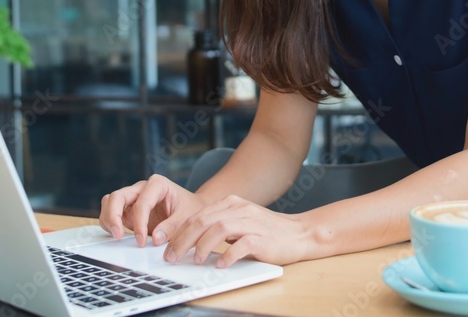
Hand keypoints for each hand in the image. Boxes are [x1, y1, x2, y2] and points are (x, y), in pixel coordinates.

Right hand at [99, 174, 207, 246]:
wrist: (192, 209)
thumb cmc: (190, 209)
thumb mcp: (187, 218)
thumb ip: (172, 227)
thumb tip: (155, 239)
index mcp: (158, 184)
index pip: (142, 203)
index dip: (139, 223)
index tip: (141, 241)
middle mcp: (142, 188)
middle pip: (118, 196)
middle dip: (114, 216)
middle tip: (118, 236)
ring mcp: (133, 198)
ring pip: (110, 202)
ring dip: (109, 219)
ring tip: (116, 236)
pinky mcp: (128, 210)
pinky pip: (111, 212)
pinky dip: (109, 223)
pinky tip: (117, 234)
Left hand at [163, 195, 313, 267]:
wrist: (299, 233)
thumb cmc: (267, 232)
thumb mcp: (240, 222)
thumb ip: (219, 227)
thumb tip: (191, 242)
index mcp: (231, 203)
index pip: (198, 215)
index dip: (180, 231)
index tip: (167, 247)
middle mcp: (239, 208)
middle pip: (203, 221)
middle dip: (183, 240)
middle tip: (172, 256)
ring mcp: (251, 222)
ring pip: (218, 229)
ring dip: (203, 246)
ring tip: (196, 260)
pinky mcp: (262, 237)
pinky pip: (241, 244)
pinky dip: (228, 255)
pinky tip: (221, 264)